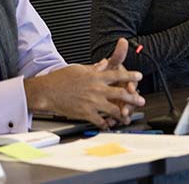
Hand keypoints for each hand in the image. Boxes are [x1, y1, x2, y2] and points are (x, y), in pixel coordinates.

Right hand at [24, 40, 144, 128]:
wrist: (48, 91)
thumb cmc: (61, 78)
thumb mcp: (79, 68)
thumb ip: (94, 68)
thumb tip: (104, 63)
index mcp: (96, 76)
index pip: (117, 75)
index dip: (130, 75)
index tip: (139, 76)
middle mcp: (97, 89)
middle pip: (120, 93)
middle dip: (133, 97)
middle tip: (141, 100)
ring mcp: (92, 102)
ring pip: (113, 109)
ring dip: (122, 114)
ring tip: (128, 117)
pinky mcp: (86, 113)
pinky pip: (100, 120)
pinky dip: (105, 123)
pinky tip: (108, 125)